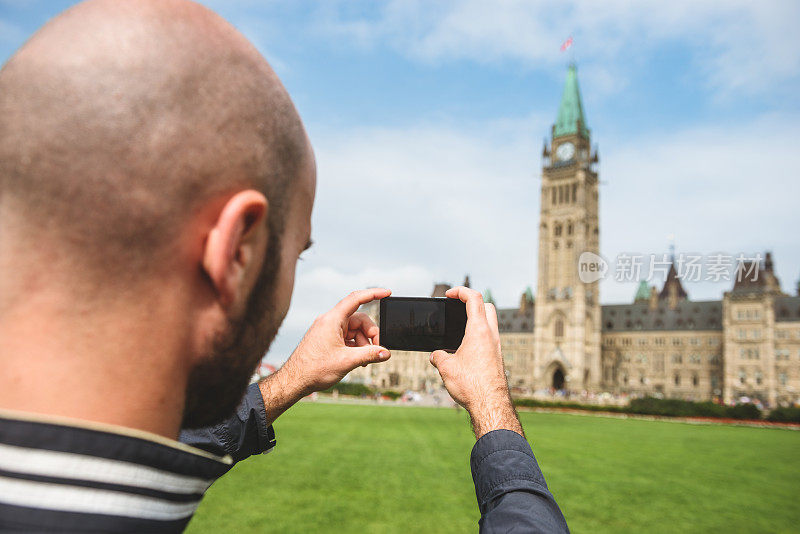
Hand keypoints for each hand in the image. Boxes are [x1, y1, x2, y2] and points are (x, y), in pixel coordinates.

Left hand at [281, 288, 391, 395]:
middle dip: (370, 334)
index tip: (387, 293)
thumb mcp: (347, 362)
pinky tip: (357, 360)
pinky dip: (355, 346)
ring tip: (364, 360)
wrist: (295, 381)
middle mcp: (330, 321)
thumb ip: (369, 355)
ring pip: (354, 330)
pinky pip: (347, 337)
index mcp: (332, 320)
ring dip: (363, 343)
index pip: (356, 299)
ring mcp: (328, 330)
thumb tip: (385, 353)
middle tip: (376, 350)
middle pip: (359, 319)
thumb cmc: (314, 369)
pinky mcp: (328, 339)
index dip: (373, 294)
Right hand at [429, 287, 522, 438]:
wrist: (491, 406)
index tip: (449, 294)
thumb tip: (435, 355)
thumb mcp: (446, 368)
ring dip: (477, 319)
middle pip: (487, 306)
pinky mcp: (497, 358)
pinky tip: (465, 348)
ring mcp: (497, 347)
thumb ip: (438, 356)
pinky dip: (478, 335)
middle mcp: (491, 335)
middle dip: (472, 302)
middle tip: (457, 307)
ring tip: (459, 329)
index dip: (461, 291)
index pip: (474, 298)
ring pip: (490, 323)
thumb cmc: (472, 385)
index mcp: (479, 331)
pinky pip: (489, 338)